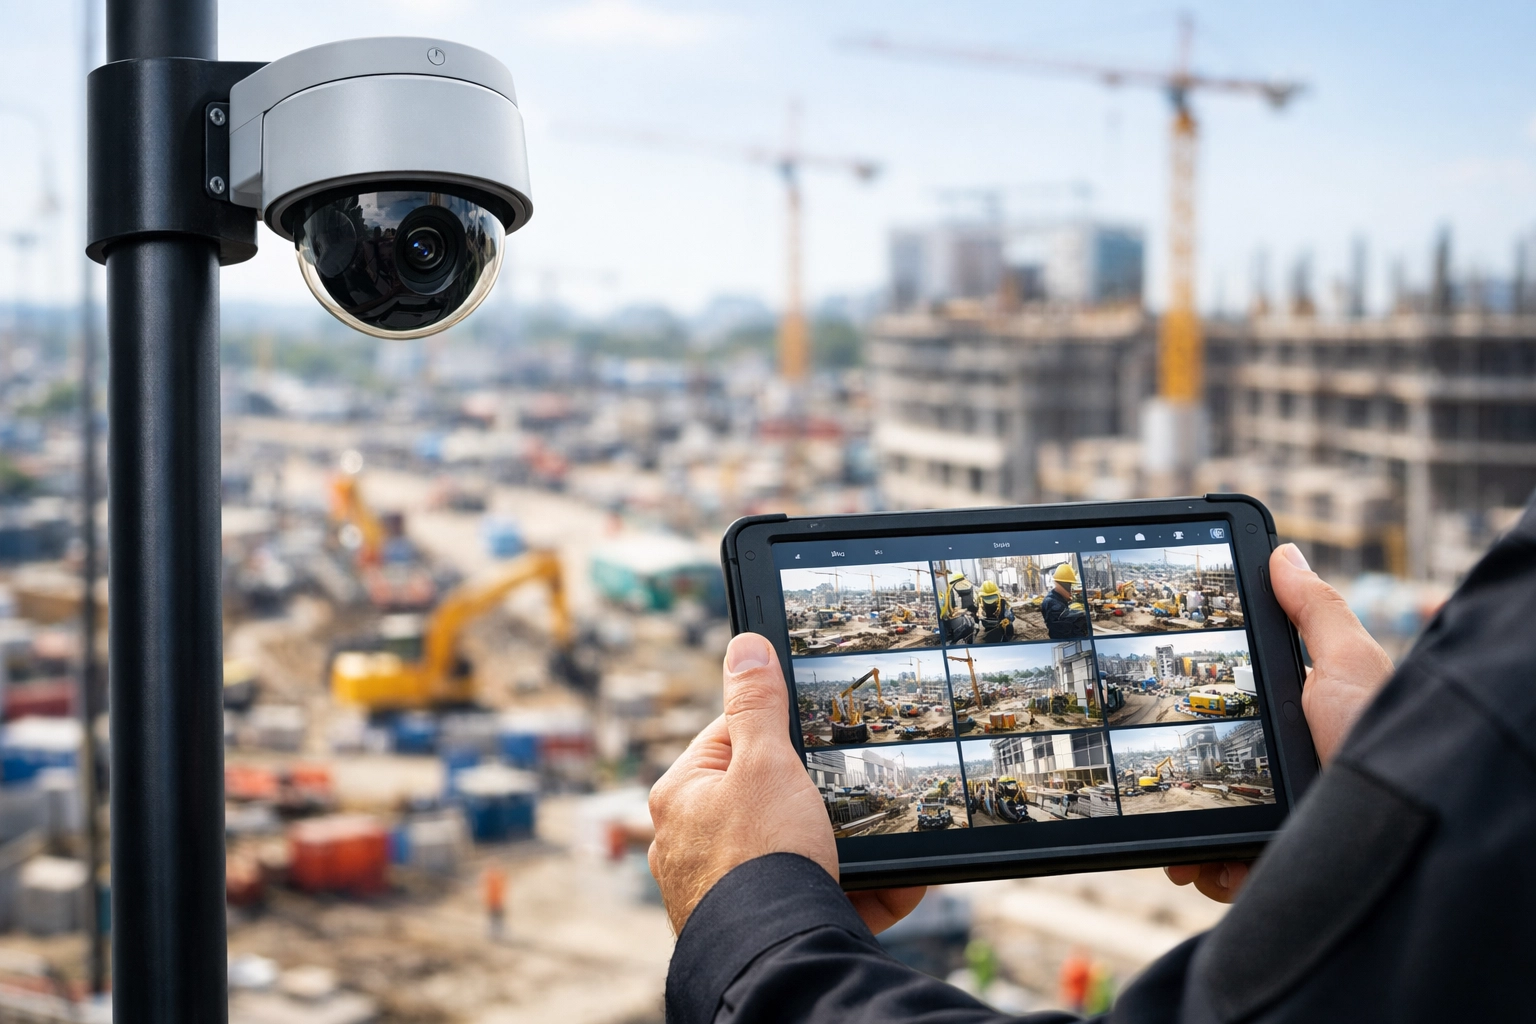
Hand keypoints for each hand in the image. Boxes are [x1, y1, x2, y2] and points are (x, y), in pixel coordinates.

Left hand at [648, 633, 924, 934]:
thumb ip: (758, 705)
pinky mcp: (765, 926)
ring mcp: (727, 889)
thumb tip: (745, 646)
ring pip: (801, 851)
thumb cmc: (761, 858)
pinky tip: (900, 883)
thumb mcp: (766, 763)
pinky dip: (858, 890)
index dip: (782, 729)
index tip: (821, 733)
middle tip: (862, 787)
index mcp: (683, 796)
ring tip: (889, 839)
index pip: (732, 737)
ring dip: (849, 846)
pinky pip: (817, 896)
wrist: (779, 961)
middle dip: (824, 796)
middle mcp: (694, 844)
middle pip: (771, 796)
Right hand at [1164, 543, 1394, 902]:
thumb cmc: (1387, 740)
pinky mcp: (1274, 866)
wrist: (1403, 832)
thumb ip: (1315, 611)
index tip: (1170, 705)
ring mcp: (1280, 822)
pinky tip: (1212, 866)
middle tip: (1167, 775)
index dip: (1198, 709)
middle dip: (1185, 776)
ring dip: (1188, 832)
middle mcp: (1287, 775)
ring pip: (1209, 824)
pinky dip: (1207, 871)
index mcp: (1298, 724)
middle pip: (1213, 769)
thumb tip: (1285, 554)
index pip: (1234, 712)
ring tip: (1187, 837)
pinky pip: (1223, 871)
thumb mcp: (1349, 666)